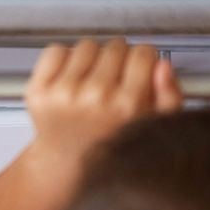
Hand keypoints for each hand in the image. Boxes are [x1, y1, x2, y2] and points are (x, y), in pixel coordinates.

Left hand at [24, 39, 181, 162]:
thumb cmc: (112, 142)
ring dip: (92, 59)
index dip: (143, 61)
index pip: (144, 53)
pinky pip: (56, 49)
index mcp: (128, 106)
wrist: (66, 164)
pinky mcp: (39, 90)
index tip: (138, 73)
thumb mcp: (154, 126)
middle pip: (117, 46)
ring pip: (88, 45)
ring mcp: (64, 93)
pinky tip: (70, 81)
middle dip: (118, 60)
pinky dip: (63, 60)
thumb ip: (170, 96)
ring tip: (91, 83)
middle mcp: (96, 98)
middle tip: (113, 83)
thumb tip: (163, 65)